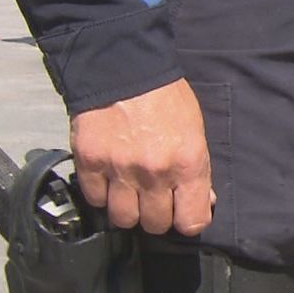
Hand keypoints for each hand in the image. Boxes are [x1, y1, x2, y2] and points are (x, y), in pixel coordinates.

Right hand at [69, 78, 214, 235]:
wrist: (124, 67)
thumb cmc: (165, 98)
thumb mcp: (195, 132)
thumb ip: (198, 170)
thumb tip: (203, 201)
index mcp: (188, 164)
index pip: (192, 221)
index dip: (188, 221)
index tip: (182, 212)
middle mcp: (155, 172)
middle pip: (155, 224)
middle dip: (156, 215)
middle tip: (154, 198)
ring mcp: (120, 169)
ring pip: (123, 219)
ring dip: (127, 209)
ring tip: (130, 192)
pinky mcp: (90, 163)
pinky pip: (95, 199)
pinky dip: (101, 194)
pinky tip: (109, 179)